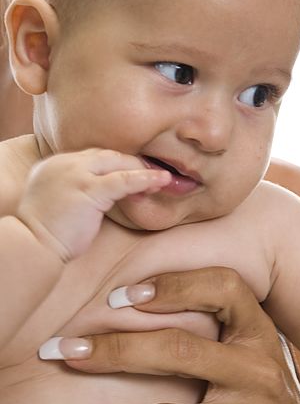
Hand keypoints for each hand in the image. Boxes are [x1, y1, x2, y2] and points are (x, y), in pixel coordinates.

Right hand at [17, 148, 170, 261]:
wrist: (32, 247)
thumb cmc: (46, 234)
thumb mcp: (59, 203)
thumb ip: (76, 192)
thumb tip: (101, 197)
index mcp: (55, 164)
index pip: (94, 156)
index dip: (118, 164)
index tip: (135, 172)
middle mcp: (64, 163)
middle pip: (107, 155)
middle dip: (133, 164)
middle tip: (154, 175)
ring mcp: (75, 174)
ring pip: (118, 163)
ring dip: (143, 170)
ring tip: (163, 179)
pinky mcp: (88, 189)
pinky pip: (124, 180)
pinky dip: (145, 179)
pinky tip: (161, 180)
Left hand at [44, 268, 299, 403]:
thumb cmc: (264, 399)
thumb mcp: (253, 356)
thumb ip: (217, 332)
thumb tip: (136, 300)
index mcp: (259, 335)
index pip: (224, 288)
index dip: (175, 283)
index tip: (119, 295)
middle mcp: (262, 372)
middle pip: (180, 350)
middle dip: (115, 349)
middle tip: (61, 351)